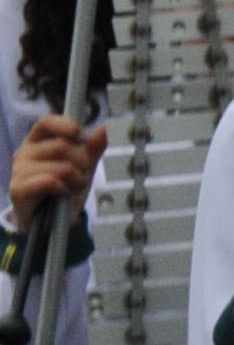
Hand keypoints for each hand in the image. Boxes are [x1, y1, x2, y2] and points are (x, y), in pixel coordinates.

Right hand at [8, 112, 101, 230]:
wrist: (52, 222)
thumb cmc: (65, 190)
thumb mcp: (83, 167)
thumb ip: (92, 148)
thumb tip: (104, 128)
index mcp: (37, 142)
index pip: (46, 122)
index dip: (65, 125)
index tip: (80, 136)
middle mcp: (24, 152)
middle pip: (61, 146)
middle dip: (81, 162)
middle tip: (80, 176)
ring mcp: (18, 170)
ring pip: (60, 166)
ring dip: (75, 179)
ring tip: (71, 187)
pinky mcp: (18, 188)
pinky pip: (50, 181)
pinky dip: (63, 189)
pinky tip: (61, 194)